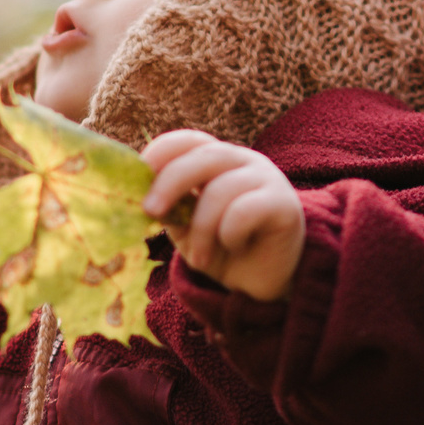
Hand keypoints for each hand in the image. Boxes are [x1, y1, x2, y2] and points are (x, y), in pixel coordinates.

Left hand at [142, 130, 306, 303]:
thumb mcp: (186, 229)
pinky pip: (245, 210)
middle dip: (170, 182)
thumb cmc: (221, 249)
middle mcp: (242, 161)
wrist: (262, 283)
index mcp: (215, 161)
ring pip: (221, 190)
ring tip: (200, 259)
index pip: (188, 141)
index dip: (161, 152)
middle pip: (203, 156)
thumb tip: (143, 198)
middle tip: (150, 210)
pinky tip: (234, 247)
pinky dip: (230, 233)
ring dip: (202, 229)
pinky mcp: (284, 204)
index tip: (139, 175)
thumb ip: (169, 208)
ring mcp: (267, 179)